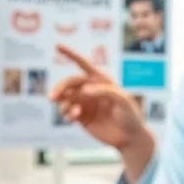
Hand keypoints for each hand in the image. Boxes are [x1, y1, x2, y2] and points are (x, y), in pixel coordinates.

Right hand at [49, 44, 154, 183]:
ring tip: (74, 114)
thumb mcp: (123, 101)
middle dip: (59, 88)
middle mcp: (91, 89)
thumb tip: (84, 90)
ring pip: (65, 98)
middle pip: (69, 83)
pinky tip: (73, 118)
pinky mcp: (81, 117)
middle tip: (52, 97)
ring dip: (63, 104)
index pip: (83, 64)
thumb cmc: (130, 116)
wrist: (130, 138)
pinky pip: (66, 112)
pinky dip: (66, 114)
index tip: (57, 46)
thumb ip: (105, 92)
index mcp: (101, 80)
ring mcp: (85, 103)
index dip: (70, 54)